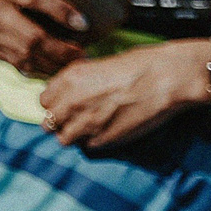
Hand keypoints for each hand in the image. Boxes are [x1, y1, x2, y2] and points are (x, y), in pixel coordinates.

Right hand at [0, 0, 87, 75]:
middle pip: (31, 37)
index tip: (82, 22)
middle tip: (81, 52)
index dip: (61, 12)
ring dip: (49, 63)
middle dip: (61, 49)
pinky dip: (30, 67)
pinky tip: (47, 68)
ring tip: (70, 64)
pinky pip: (7, 59)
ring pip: (21, 55)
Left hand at [37, 40, 210, 149]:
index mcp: (71, 78)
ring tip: (90, 127)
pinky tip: (107, 130)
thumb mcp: (103, 64)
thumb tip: (75, 92)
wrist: (166, 79)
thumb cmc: (142, 65)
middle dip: (60, 120)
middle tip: (76, 116)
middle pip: (48, 122)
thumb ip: (82, 81)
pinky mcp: (103, 140)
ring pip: (63, 138)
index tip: (67, 102)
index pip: (44, 100)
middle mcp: (72, 101)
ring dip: (74, 134)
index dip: (56, 102)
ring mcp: (86, 123)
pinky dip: (93, 141)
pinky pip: (87, 146)